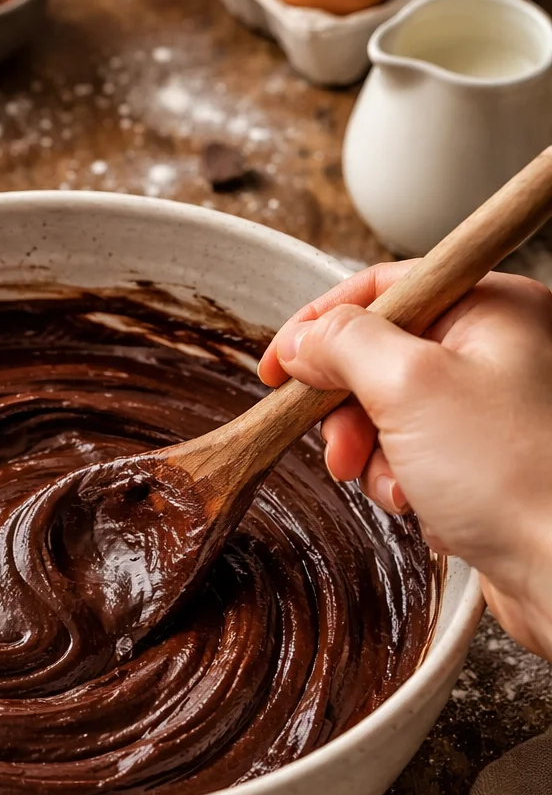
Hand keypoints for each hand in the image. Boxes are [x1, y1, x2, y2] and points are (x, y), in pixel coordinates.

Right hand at [258, 265, 551, 659]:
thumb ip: (344, 345)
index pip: (385, 288)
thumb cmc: (515, 476)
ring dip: (374, 455)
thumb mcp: (409, 387)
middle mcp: (499, 349)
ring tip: (394, 487)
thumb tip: (304, 338)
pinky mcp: (488, 461)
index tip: (279, 367)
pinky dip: (402, 482)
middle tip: (339, 447)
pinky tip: (421, 507)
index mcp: (493, 307)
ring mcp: (495, 408)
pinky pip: (416, 456)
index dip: (321, 325)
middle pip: (382, 354)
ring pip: (392, 413)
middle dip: (348, 406)